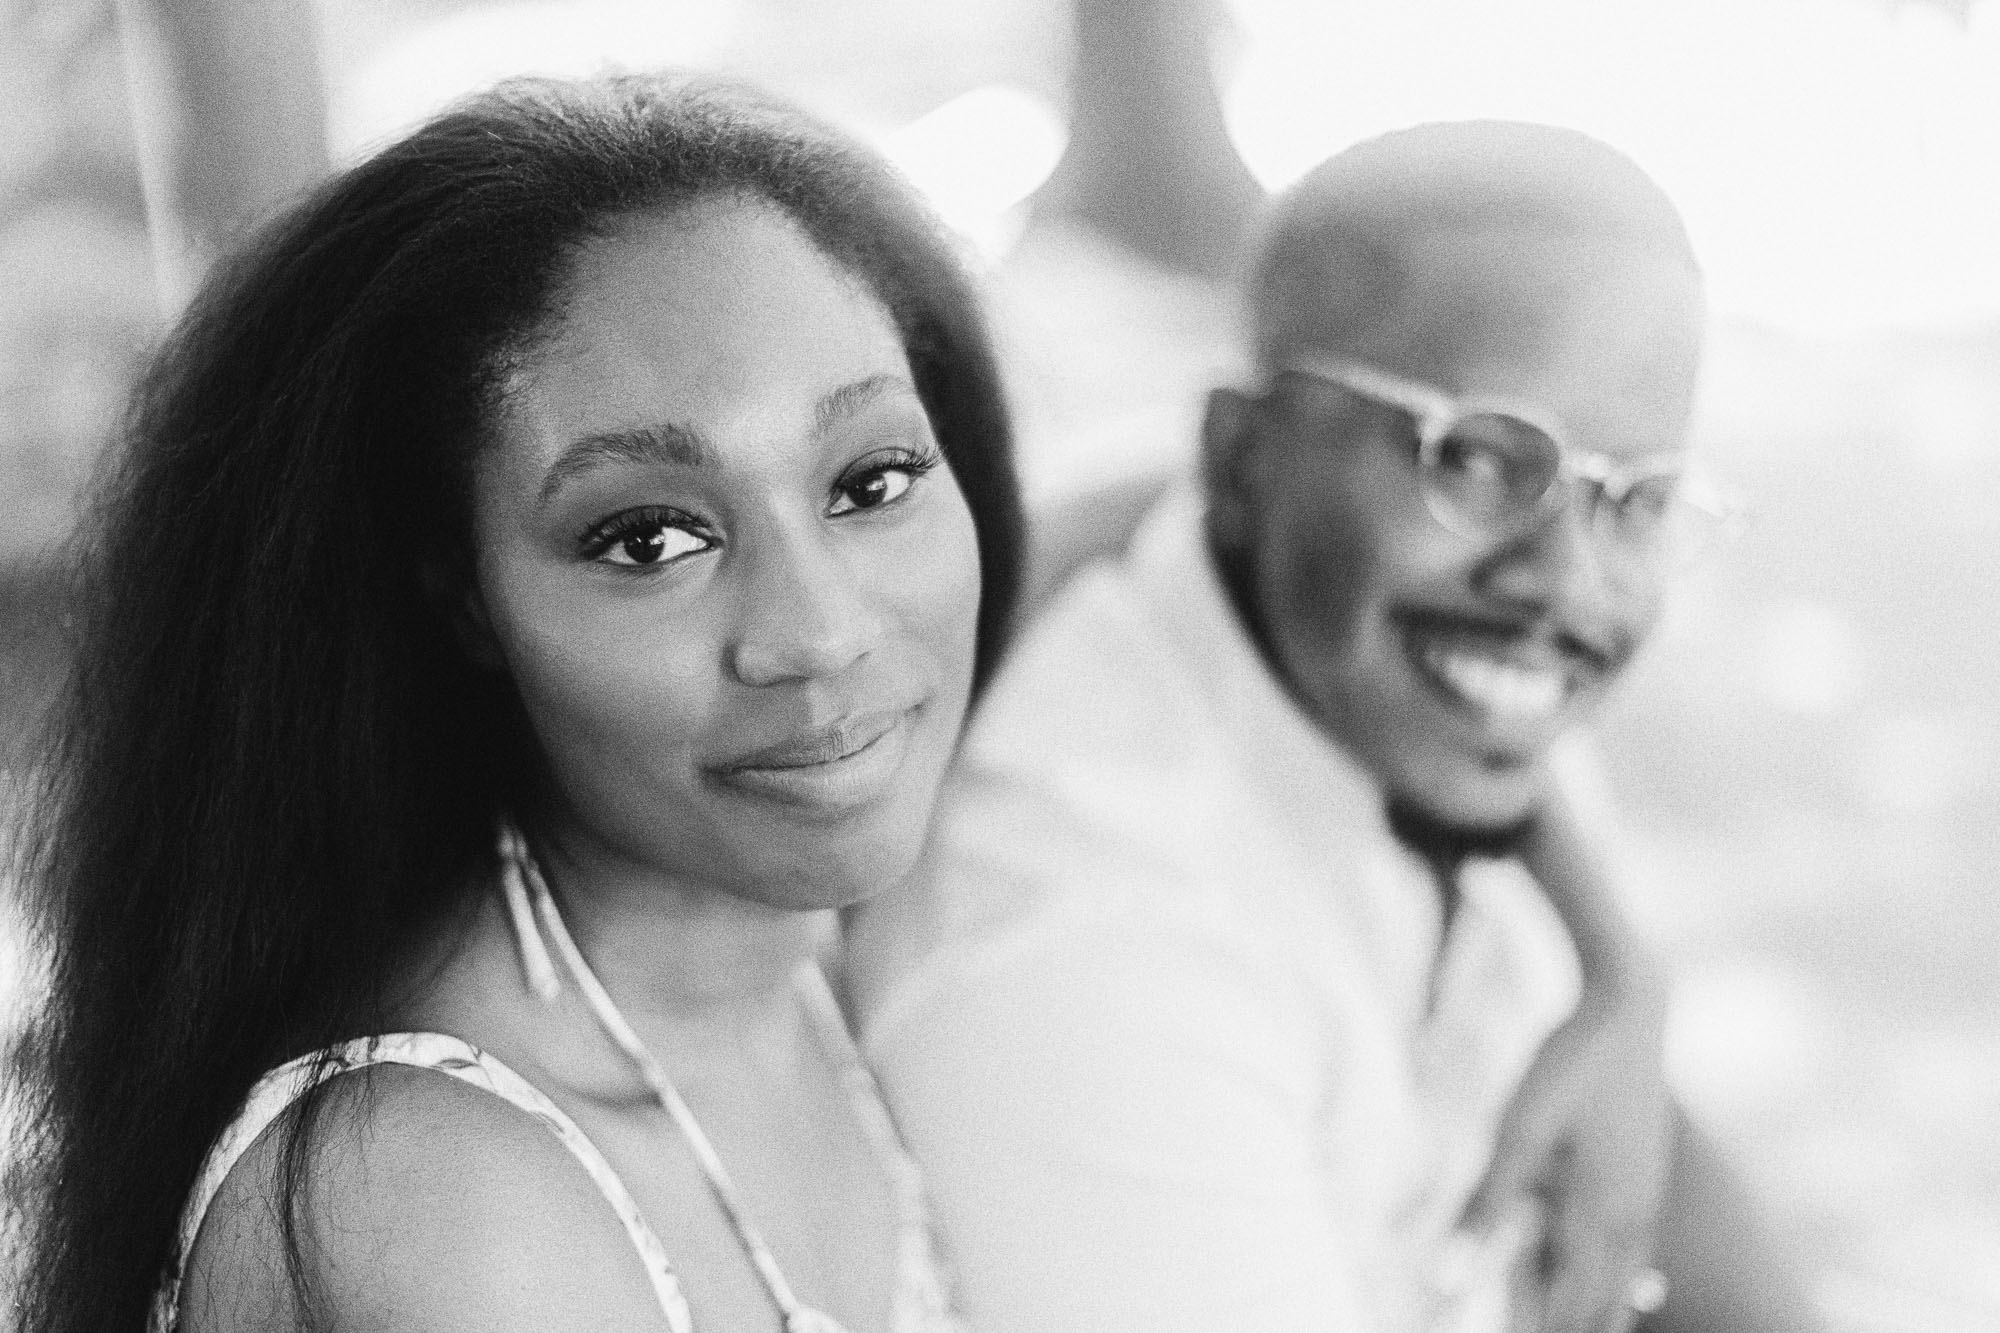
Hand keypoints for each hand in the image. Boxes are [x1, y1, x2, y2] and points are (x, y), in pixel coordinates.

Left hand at [1463, 807, 1674, 1332]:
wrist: (1630, 1006)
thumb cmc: (1566, 1062)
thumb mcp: (1515, 1129)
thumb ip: (1482, 1205)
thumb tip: (1442, 1272)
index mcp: (1594, 1216)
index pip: (1564, 1306)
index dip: (1533, 1330)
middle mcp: (1628, 1217)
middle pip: (1596, 1301)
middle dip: (1564, 1326)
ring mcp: (1643, 1197)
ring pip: (1621, 1280)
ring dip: (1596, 1310)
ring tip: (1576, 1329)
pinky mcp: (1646, 1176)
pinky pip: (1638, 1249)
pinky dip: (1627, 1281)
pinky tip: (1642, 1290)